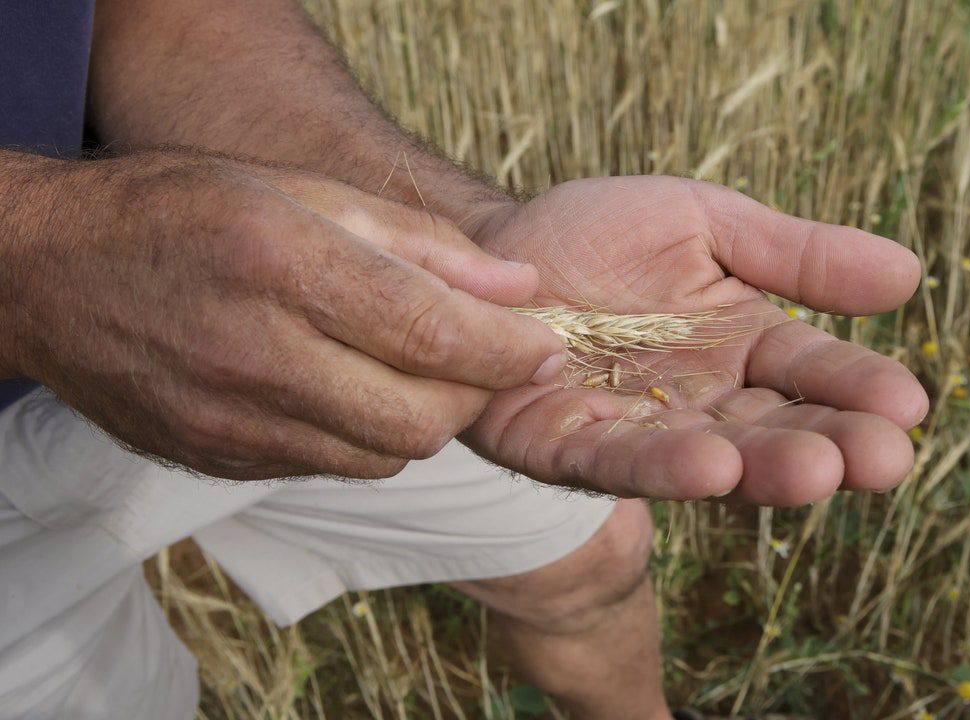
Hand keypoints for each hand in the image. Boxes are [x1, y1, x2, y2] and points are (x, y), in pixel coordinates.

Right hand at [4, 150, 564, 479]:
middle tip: (484, 360)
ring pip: (384, 456)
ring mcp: (232, 420)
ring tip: (418, 370)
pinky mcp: (220, 459)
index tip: (544, 348)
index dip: (506, 350)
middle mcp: (255, 353)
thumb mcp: (303, 191)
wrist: (50, 273)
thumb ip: (421, 244)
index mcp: (280, 264)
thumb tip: (519, 289)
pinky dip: (368, 437)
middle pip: (420, 419)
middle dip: (476, 395)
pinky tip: (355, 391)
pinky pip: (332, 467)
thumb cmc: (184, 211)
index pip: (429, 332)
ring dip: (427, 421)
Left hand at [464, 176, 927, 505]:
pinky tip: (711, 468)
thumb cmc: (600, 235)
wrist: (492, 246)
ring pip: (707, 456)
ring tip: (813, 472)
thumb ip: (795, 252)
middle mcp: (700, 400)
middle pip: (774, 428)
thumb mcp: (706, 224)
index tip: (908, 405)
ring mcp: (635, 430)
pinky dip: (662, 469)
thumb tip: (910, 273)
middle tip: (882, 460)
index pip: (812, 371)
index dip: (858, 388)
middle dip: (829, 445)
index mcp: (742, 346)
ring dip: (760, 468)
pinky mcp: (565, 446)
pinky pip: (615, 460)